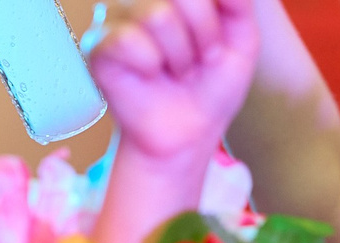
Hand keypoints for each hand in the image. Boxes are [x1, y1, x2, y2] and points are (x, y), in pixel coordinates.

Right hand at [88, 0, 258, 167]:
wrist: (192, 131)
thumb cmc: (212, 84)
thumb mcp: (241, 41)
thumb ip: (236, 4)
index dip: (213, 17)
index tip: (219, 40)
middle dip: (205, 32)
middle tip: (203, 58)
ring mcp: (118, 17)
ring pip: (156, 15)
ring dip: (180, 55)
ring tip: (178, 70)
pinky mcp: (99, 45)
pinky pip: (128, 40)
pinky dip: (151, 66)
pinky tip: (150, 75)